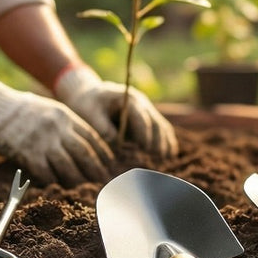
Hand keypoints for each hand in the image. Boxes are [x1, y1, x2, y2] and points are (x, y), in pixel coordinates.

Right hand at [0, 75, 112, 185]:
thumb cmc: (22, 109)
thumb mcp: (49, 109)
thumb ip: (66, 124)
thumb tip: (82, 145)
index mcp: (65, 116)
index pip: (92, 137)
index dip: (103, 153)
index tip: (109, 165)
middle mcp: (57, 128)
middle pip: (84, 153)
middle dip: (95, 170)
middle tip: (102, 182)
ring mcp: (42, 141)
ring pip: (68, 166)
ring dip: (77, 180)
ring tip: (84, 189)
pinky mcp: (27, 153)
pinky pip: (46, 173)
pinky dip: (54, 182)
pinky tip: (58, 187)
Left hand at [53, 63, 178, 157]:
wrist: (89, 96)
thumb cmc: (88, 104)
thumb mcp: (91, 113)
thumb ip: (103, 127)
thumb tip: (118, 144)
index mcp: (129, 99)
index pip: (141, 117)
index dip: (144, 134)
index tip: (145, 150)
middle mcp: (142, 104)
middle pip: (156, 123)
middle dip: (158, 141)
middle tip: (159, 159)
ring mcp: (146, 112)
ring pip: (162, 127)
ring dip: (165, 143)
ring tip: (166, 160)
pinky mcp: (146, 121)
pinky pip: (160, 131)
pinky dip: (166, 142)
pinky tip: (169, 156)